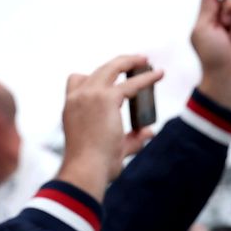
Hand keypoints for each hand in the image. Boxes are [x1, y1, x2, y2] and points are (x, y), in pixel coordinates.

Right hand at [56, 55, 162, 197]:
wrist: (86, 169)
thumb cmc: (94, 166)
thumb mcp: (112, 148)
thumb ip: (131, 139)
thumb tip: (148, 132)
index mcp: (71, 108)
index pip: (76, 80)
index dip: (93, 76)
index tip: (111, 77)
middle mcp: (77, 97)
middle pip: (98, 70)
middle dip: (118, 64)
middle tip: (136, 62)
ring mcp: (90, 95)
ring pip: (113, 68)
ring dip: (131, 61)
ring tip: (146, 61)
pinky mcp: (107, 98)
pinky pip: (132, 83)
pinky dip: (147, 78)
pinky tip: (159, 75)